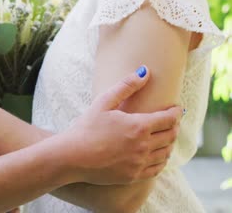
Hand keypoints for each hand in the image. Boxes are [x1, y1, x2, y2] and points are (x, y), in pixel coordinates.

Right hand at [57, 67, 182, 184]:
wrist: (71, 157)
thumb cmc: (85, 128)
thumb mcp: (104, 102)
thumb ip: (126, 86)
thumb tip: (145, 71)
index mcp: (139, 126)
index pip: (169, 118)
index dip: (176, 112)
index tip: (178, 109)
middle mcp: (143, 146)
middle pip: (171, 136)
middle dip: (174, 126)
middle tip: (172, 122)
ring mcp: (139, 163)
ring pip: (165, 153)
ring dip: (169, 144)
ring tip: (166, 138)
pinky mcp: (133, 176)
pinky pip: (156, 169)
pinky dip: (161, 160)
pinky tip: (157, 156)